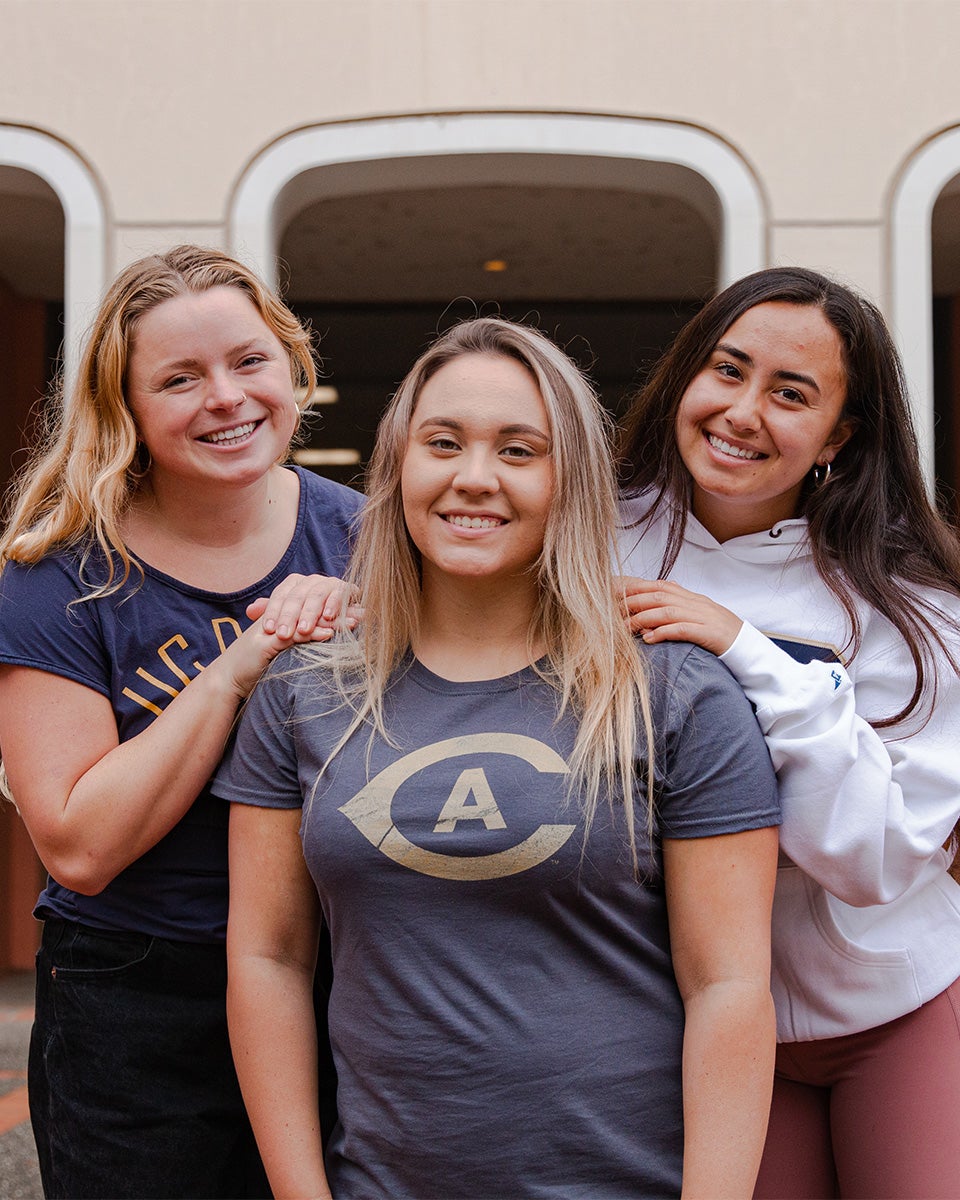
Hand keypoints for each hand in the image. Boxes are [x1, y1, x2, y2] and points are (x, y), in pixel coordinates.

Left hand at [246, 573, 360, 639]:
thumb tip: (250, 610)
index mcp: (295, 584)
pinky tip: (329, 618)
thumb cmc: (311, 625)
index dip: (273, 612)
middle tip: (283, 635)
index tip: (268, 630)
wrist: (341, 626)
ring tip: (304, 630)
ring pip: (317, 594)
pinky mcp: (349, 590)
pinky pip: (341, 594)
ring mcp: (331, 584)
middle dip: (289, 616)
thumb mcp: (289, 620)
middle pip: (297, 595)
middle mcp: (312, 581)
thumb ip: (272, 613)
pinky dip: (335, 605)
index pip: (281, 595)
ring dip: (310, 612)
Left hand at [617, 576, 742, 656]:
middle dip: (632, 601)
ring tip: (624, 628)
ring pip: (667, 611)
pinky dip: (663, 632)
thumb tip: (665, 587)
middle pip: (658, 596)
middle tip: (610, 609)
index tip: (613, 593)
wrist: (748, 646)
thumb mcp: (700, 611)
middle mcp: (695, 603)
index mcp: (691, 597)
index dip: (635, 587)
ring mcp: (702, 617)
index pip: (659, 586)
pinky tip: (649, 639)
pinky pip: (682, 630)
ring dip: (642, 618)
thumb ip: (682, 600)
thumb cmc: (720, 631)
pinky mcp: (707, 633)